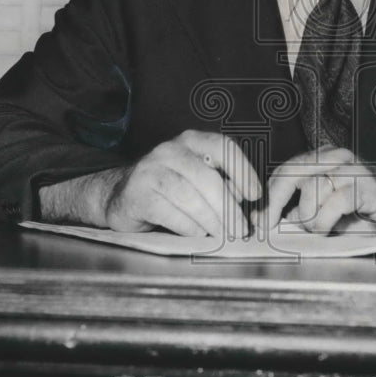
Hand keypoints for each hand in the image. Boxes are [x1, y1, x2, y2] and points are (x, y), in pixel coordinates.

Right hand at [101, 130, 260, 236]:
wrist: (120, 195)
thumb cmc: (169, 188)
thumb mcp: (197, 178)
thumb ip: (222, 184)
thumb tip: (247, 203)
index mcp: (191, 141)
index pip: (223, 146)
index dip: (243, 170)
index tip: (255, 195)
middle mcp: (170, 150)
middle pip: (208, 178)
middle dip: (228, 207)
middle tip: (241, 229)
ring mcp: (151, 170)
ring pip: (190, 197)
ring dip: (211, 221)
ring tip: (223, 235)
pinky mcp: (138, 193)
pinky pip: (170, 212)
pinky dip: (188, 226)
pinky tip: (198, 234)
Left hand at [259, 146, 375, 236]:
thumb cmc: (366, 216)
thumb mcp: (326, 212)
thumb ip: (300, 212)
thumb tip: (265, 223)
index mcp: (321, 159)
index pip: (283, 172)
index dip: (266, 197)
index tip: (254, 221)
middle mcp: (334, 157)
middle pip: (289, 174)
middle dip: (274, 204)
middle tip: (266, 228)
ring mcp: (350, 167)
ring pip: (311, 192)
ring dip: (310, 219)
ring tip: (322, 230)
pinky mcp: (365, 183)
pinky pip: (333, 202)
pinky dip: (327, 221)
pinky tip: (332, 230)